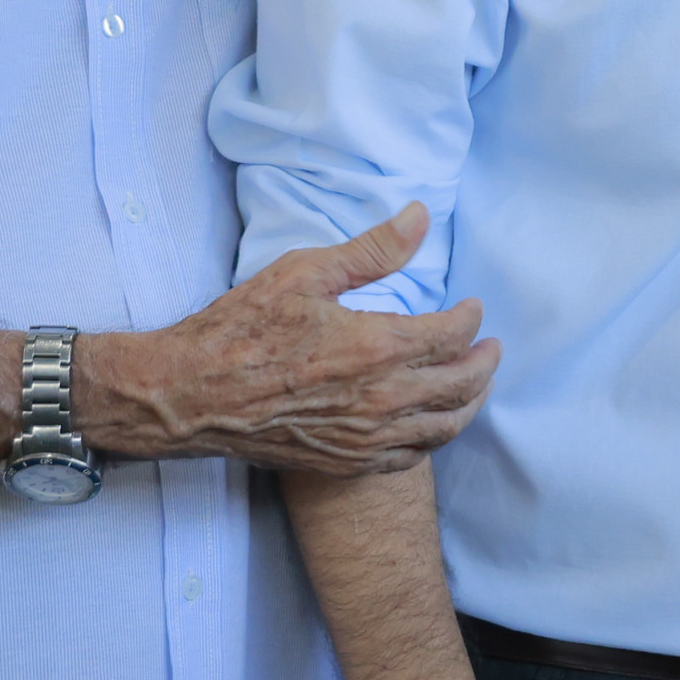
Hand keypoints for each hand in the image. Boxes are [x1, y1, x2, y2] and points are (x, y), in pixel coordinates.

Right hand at [80, 204, 499, 474]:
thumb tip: (420, 217)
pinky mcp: (347, 462)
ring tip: (475, 382)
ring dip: (470, 403)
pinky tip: (433, 420)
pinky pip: (412, 456)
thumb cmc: (239, 329)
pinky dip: (434, 436)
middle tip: (491, 346)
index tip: (473, 306)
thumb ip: (372, 250)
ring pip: (445, 427)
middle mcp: (382, 399)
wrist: (188, 395)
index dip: (472, 319)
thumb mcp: (304, 272)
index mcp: (377, 348)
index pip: (453, 336)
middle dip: (486, 362)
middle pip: (462, 386)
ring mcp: (366, 438)